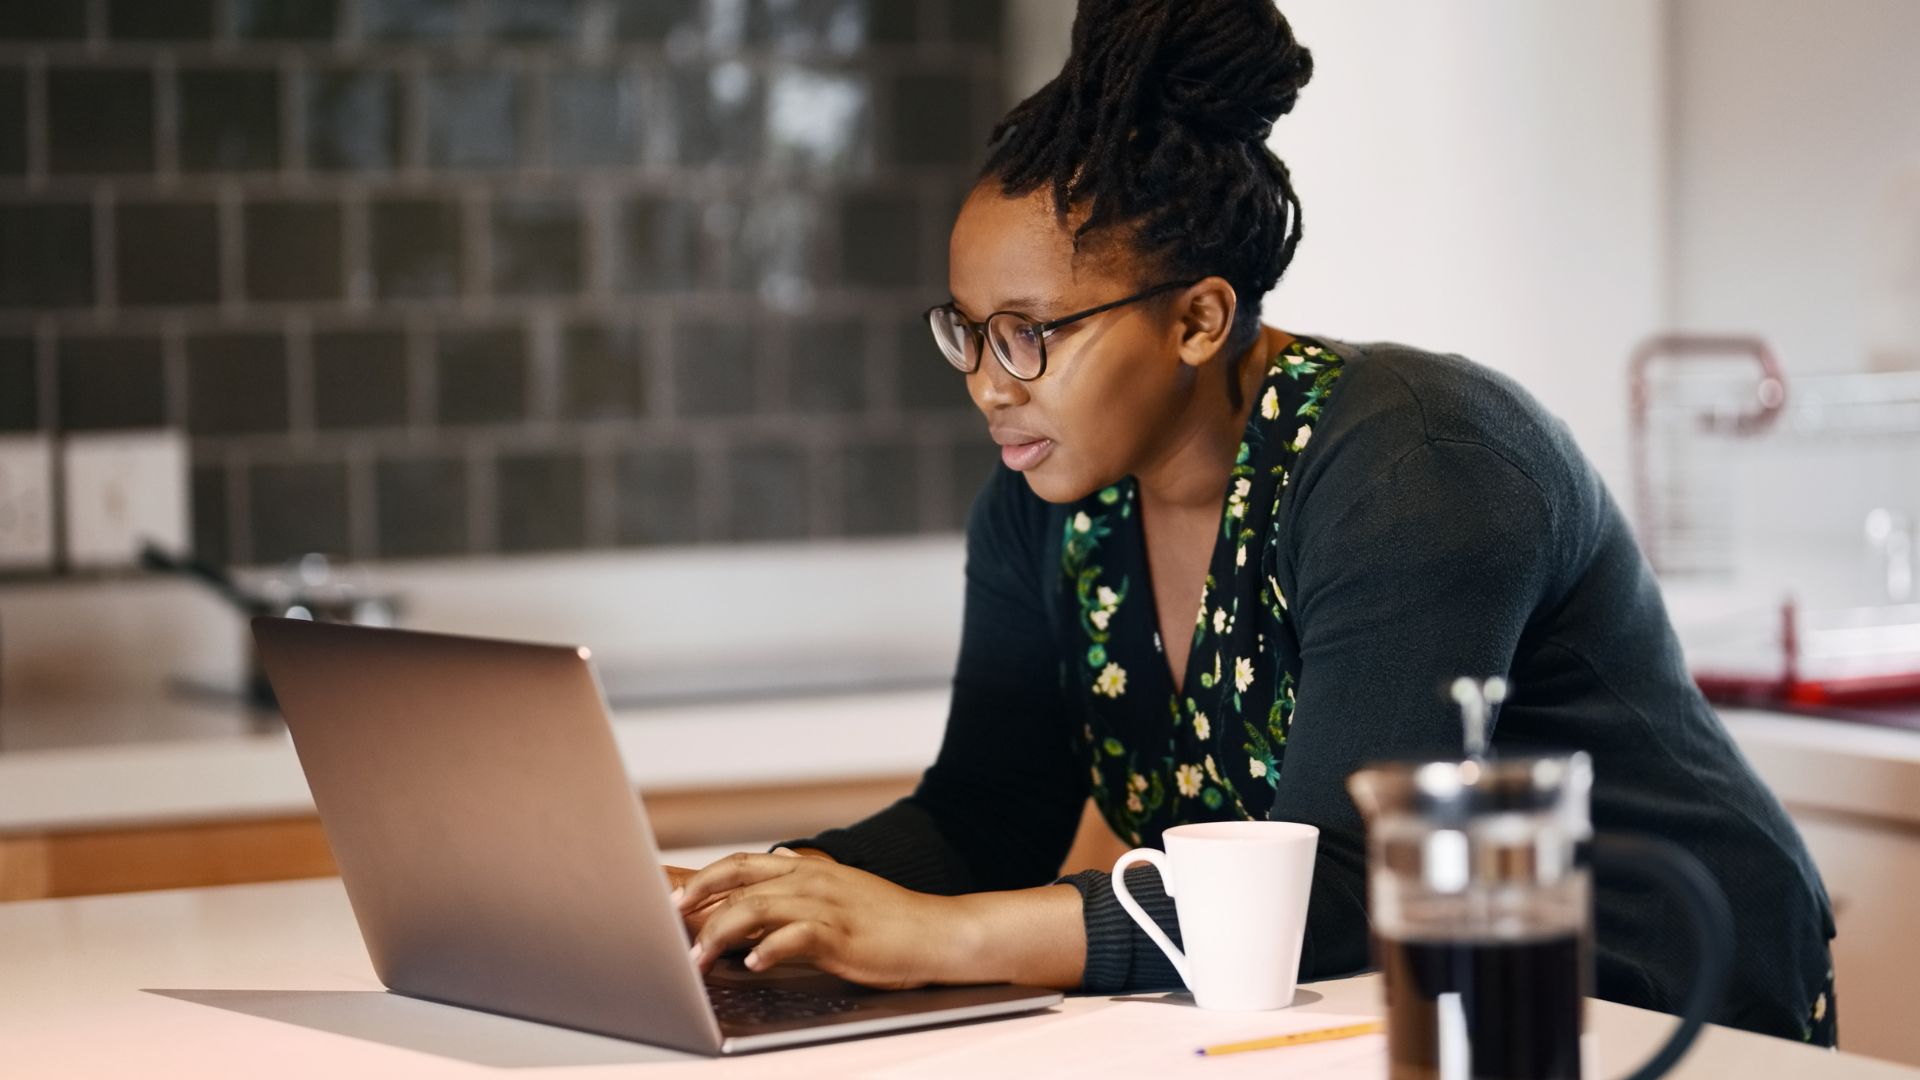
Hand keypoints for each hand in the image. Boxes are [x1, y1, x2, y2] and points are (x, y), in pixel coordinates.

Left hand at [674, 852, 969, 989]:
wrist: (936, 931)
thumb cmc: (888, 917)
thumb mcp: (842, 887)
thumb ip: (805, 877)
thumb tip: (780, 860)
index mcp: (806, 871)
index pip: (741, 865)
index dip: (703, 879)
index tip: (674, 900)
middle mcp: (810, 881)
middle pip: (738, 880)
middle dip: (698, 900)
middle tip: (671, 923)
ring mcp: (825, 906)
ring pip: (756, 908)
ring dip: (719, 934)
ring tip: (698, 958)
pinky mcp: (840, 934)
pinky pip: (796, 937)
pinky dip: (769, 949)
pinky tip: (754, 963)